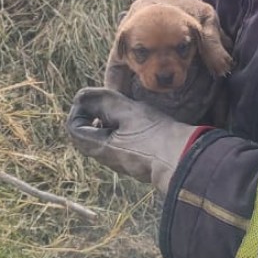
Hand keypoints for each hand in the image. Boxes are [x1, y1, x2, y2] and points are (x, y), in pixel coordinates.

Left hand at [66, 87, 196, 193]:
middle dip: (94, 114)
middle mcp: (107, 158)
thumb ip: (102, 101)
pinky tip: (139, 121)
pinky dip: (122, 129)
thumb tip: (82, 96)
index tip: (96, 99)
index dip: (79, 109)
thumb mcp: (127, 111)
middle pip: (87, 133)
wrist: (183, 159)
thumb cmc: (155, 135)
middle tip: (111, 102)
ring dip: (109, 120)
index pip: (73, 127)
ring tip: (126, 109)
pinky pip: (119, 142)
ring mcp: (121, 161)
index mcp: (99, 147)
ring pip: (103, 137)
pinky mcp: (135, 160)